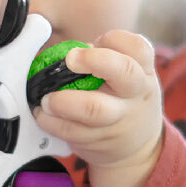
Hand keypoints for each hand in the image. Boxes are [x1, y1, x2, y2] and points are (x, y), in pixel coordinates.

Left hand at [34, 30, 164, 186]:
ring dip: (63, 101)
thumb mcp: (128, 75)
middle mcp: (135, 93)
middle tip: (69, 59)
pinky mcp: (100, 140)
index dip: (115, 39)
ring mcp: (119, 119)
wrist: (140, 147)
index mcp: (142, 71)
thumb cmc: (124, 98)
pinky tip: (43, 114)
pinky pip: (71, 131)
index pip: (138, 47)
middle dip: (92, 60)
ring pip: (93, 108)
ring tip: (47, 99)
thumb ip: (102, 57)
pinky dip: (51, 122)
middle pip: (123, 71)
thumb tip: (61, 51)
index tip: (97, 40)